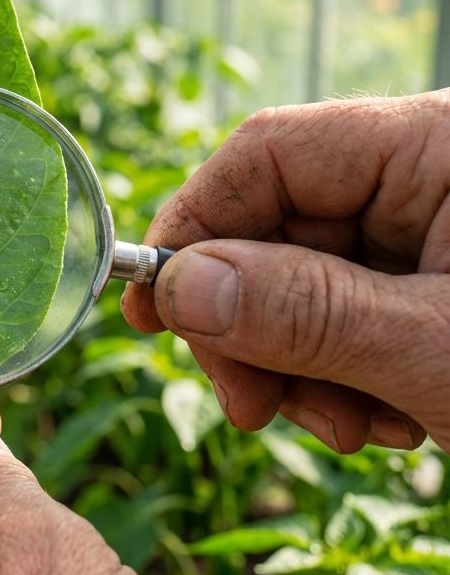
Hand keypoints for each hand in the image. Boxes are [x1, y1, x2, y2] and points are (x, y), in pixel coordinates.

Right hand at [123, 90, 449, 453]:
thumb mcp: (438, 350)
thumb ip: (306, 312)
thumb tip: (177, 287)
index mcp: (435, 145)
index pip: (269, 153)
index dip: (194, 227)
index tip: (153, 308)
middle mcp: (423, 177)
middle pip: (277, 229)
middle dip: (254, 330)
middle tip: (250, 406)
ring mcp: (427, 234)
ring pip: (302, 286)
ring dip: (299, 369)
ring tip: (346, 429)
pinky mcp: (429, 287)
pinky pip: (344, 320)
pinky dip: (342, 379)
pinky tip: (385, 422)